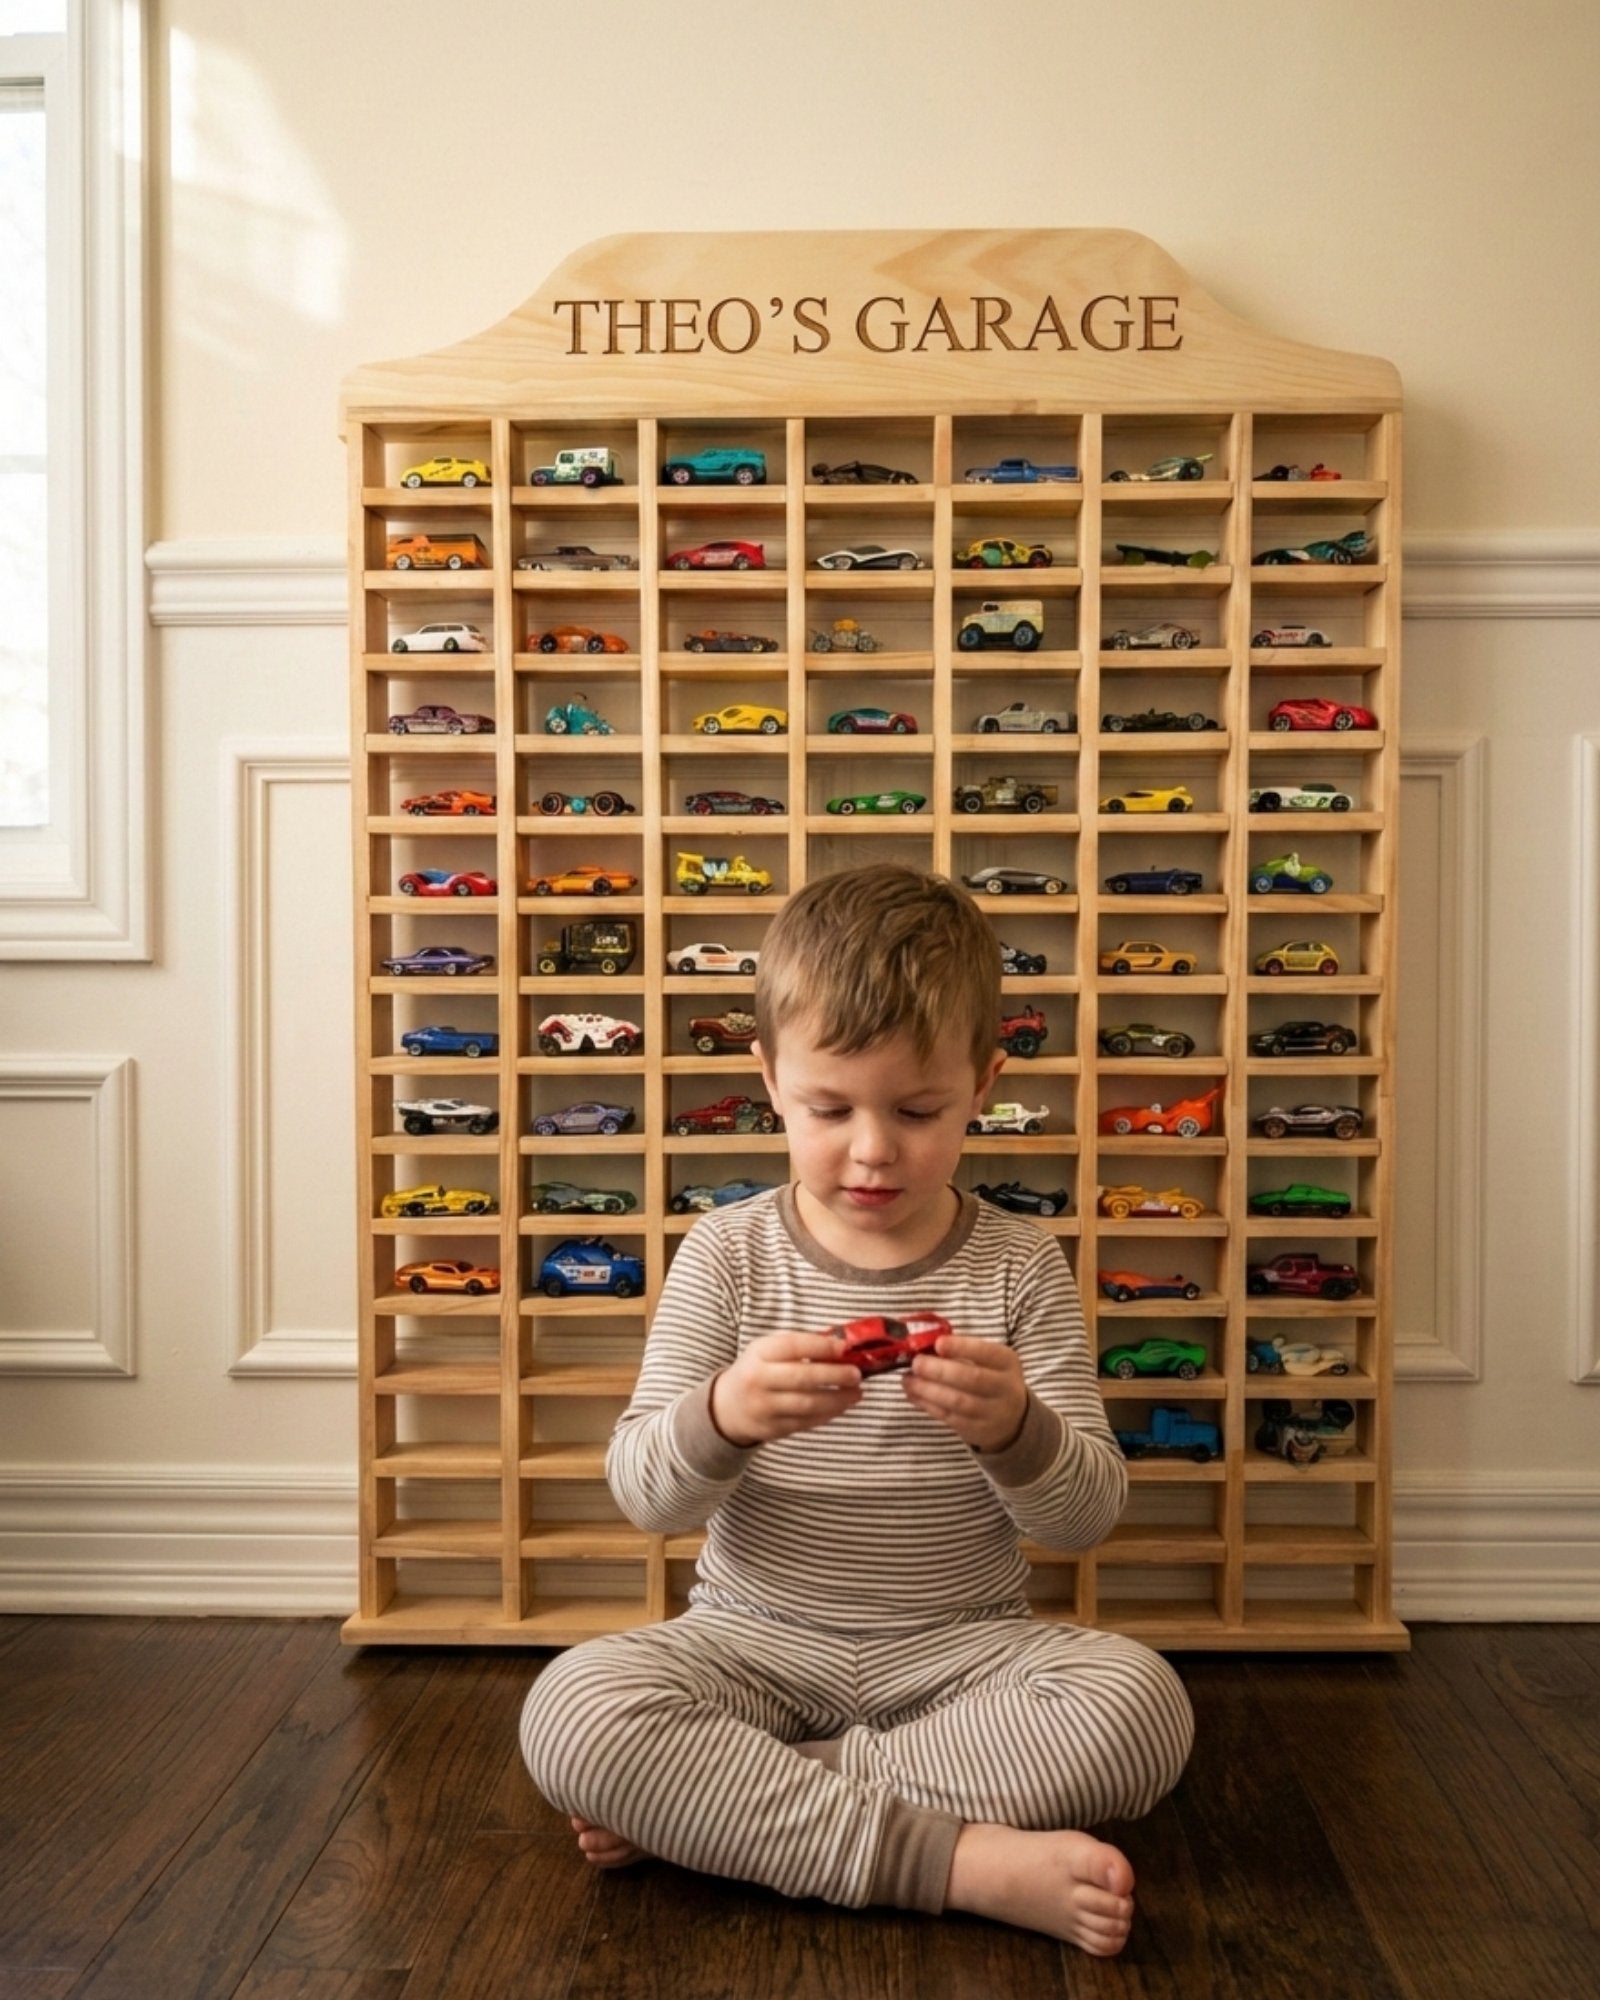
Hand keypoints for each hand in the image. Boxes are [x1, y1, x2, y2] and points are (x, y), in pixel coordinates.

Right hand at [710, 1331, 862, 1446]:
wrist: (727, 1407)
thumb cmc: (758, 1371)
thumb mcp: (768, 1351)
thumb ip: (799, 1346)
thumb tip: (841, 1347)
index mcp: (758, 1353)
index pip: (792, 1346)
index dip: (821, 1346)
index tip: (845, 1347)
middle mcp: (758, 1380)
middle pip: (802, 1378)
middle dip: (834, 1376)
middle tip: (857, 1374)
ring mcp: (763, 1407)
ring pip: (807, 1404)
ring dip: (837, 1399)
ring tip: (856, 1393)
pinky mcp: (771, 1429)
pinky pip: (805, 1422)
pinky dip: (827, 1414)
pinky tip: (840, 1406)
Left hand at [903, 1333, 1027, 1452]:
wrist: (1011, 1418)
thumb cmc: (990, 1378)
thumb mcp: (988, 1360)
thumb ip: (961, 1351)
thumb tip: (923, 1345)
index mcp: (1006, 1362)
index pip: (987, 1353)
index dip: (962, 1347)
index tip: (938, 1343)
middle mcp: (1004, 1387)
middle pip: (972, 1379)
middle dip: (940, 1370)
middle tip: (916, 1363)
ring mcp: (992, 1412)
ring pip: (958, 1402)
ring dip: (928, 1390)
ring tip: (908, 1380)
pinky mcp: (976, 1430)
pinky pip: (949, 1417)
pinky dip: (927, 1404)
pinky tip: (913, 1394)